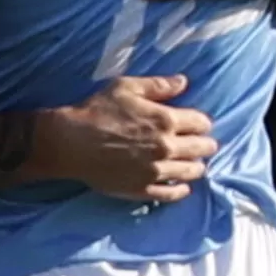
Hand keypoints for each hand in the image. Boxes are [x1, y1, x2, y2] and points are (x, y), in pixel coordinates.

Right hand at [35, 75, 216, 202]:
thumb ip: (158, 85)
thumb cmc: (96, 110)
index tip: (198, 124)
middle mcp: (167, 147)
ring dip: (196, 166)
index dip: (202, 122)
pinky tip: (182, 186)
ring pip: (192, 171)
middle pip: (202, 148)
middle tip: (203, 144)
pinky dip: (181, 189)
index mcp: (165, 120)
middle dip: (205, 144)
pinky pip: (172, 193)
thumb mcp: (126, 87)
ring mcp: (156, 171)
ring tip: (193, 164)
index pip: (201, 123)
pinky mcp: (143, 188)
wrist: (70, 142)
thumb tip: (184, 82)